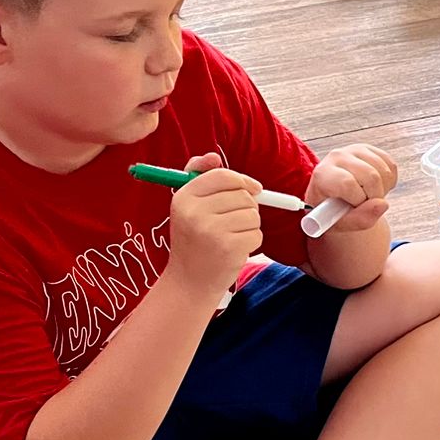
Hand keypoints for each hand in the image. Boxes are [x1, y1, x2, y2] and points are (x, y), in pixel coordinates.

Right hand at [165, 151, 263, 293]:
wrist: (189, 282)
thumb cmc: (193, 240)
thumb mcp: (188, 207)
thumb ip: (200, 177)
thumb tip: (214, 157)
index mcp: (183, 197)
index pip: (223, 176)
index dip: (243, 181)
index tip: (252, 189)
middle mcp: (195, 212)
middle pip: (242, 195)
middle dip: (247, 206)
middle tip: (234, 222)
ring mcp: (211, 231)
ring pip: (252, 214)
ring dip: (249, 226)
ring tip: (231, 237)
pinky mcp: (228, 248)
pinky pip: (256, 234)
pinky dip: (252, 241)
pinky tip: (235, 249)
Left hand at [305, 143, 397, 234]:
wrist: (336, 199)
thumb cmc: (335, 213)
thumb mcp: (342, 224)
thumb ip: (360, 219)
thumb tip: (382, 205)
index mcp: (323, 174)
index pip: (348, 183)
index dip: (358, 200)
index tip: (354, 207)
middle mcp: (337, 156)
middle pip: (371, 176)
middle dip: (374, 197)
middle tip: (364, 204)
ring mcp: (354, 150)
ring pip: (384, 172)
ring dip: (383, 190)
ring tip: (368, 196)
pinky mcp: (370, 149)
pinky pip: (391, 167)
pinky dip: (389, 183)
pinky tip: (375, 187)